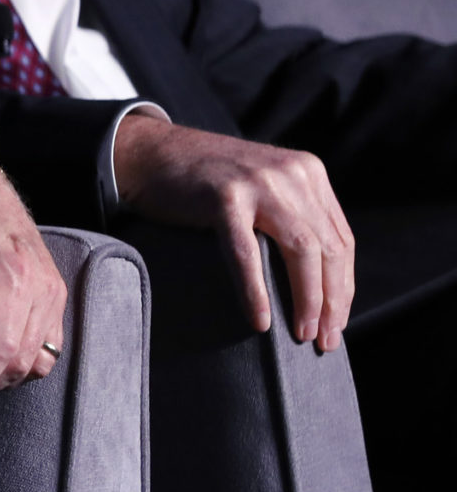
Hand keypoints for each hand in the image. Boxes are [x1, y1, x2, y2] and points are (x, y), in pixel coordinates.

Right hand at [112, 116, 353, 350]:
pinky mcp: (224, 197)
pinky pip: (248, 253)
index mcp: (308, 173)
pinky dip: (256, 290)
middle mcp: (292, 174)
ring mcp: (259, 183)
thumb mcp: (263, 188)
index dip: (344, 287)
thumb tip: (318, 282)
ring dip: (307, 300)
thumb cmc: (201, 181)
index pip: (342, 239)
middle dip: (331, 301)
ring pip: (301, 251)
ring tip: (302, 333)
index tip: (337, 322)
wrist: (147, 152)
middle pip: (329, 248)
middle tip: (325, 339)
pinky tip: (260, 319)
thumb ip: (292, 216)